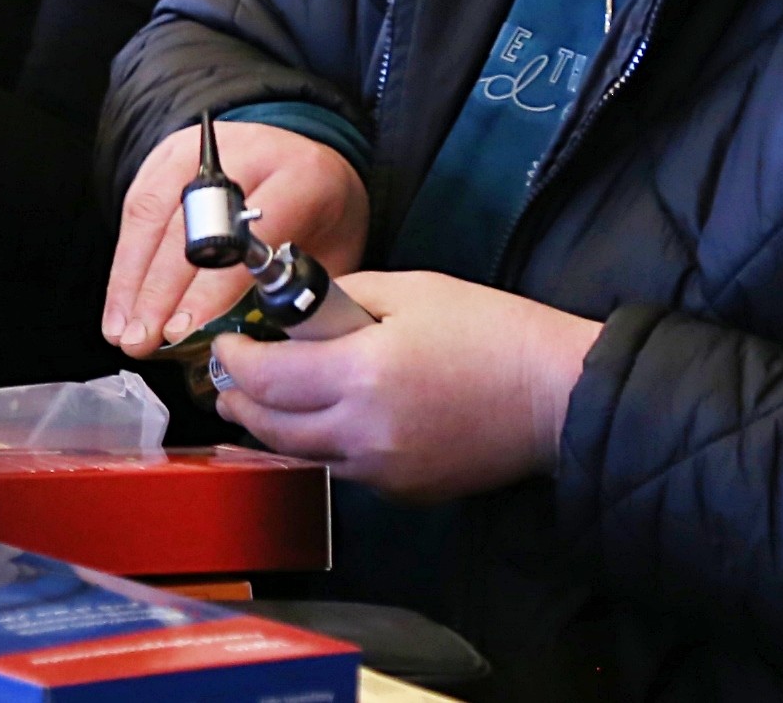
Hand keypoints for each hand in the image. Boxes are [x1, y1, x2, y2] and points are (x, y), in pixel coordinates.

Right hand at [103, 120, 367, 354]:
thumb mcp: (334, 251)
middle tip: (142, 338)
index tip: (183, 330)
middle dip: (158, 289)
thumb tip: (254, 349)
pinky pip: (135, 207)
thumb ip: (298, 292)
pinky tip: (121, 301)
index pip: (241, 237)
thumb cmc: (320, 212)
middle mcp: (242, 155)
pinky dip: (125, 260)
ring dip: (131, 278)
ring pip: (149, 213)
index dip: (208, 287)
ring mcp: (198, 151)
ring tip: (122, 329)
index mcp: (296, 177)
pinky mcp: (167, 154)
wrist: (307, 151)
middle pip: (185, 223)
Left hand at [206, 270, 601, 501]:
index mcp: (361, 375)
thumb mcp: (410, 291)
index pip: (267, 378)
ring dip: (276, 430)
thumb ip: (341, 300)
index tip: (229, 343)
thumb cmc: (490, 332)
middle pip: (273, 428)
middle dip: (240, 401)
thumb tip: (295, 316)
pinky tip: (325, 423)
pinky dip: (324, 447)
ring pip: (304, 456)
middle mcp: (364, 432)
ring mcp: (384, 471)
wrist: (554, 395)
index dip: (236, 360)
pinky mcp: (405, 490)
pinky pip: (344, 471)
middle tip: (228, 381)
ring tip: (262, 404)